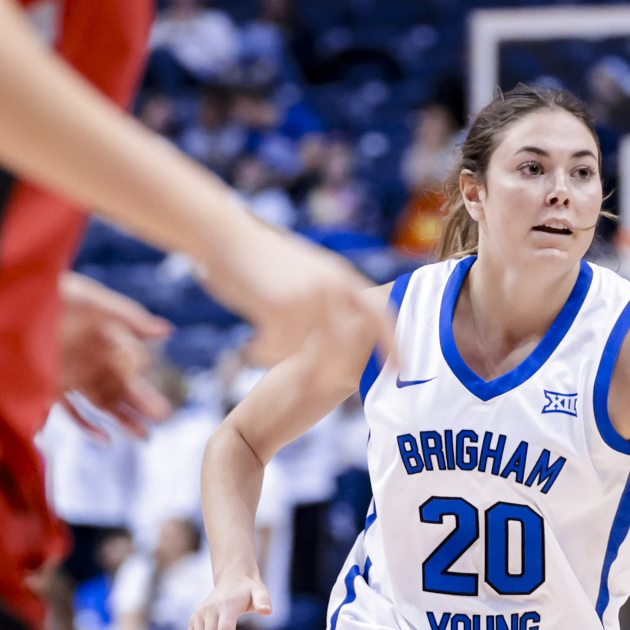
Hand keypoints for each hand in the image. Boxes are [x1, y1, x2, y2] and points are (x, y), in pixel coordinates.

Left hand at [57, 272, 171, 437]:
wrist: (4, 303)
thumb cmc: (51, 293)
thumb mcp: (91, 300)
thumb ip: (129, 315)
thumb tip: (169, 331)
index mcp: (104, 334)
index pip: (130, 358)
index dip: (138, 368)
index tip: (138, 370)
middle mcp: (91, 356)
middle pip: (122, 384)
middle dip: (142, 401)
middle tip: (163, 416)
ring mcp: (72, 374)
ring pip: (103, 401)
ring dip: (124, 419)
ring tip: (144, 436)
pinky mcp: (51, 388)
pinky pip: (73, 411)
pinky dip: (88, 426)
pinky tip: (106, 439)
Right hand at [198, 218, 388, 371]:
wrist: (227, 237)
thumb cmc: (260, 259)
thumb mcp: (305, 272)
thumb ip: (326, 295)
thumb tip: (341, 330)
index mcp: (341, 276)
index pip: (379, 314)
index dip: (393, 343)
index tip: (402, 370)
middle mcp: (332, 285)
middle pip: (347, 343)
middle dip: (339, 371)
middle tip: (324, 392)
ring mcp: (310, 295)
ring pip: (309, 350)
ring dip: (285, 356)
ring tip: (265, 352)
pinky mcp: (283, 306)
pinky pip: (281, 347)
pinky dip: (265, 350)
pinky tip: (252, 343)